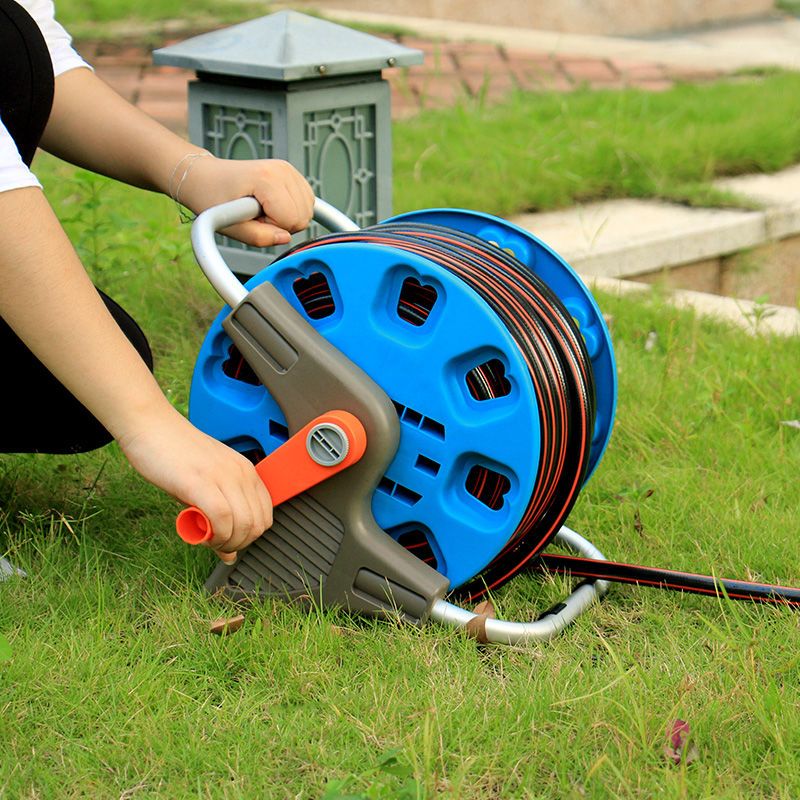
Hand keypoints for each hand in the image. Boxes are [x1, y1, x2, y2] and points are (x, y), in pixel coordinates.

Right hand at [117, 406, 272, 561]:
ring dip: (226, 542)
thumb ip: (221, 517)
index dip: (249, 537)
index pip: (266, 515)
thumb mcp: (205, 486)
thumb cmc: (176, 456)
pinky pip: (222, 517)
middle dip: (238, 544)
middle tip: (216, 543)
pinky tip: (199, 533)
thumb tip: (230, 554)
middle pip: (257, 525)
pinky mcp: (200, 481)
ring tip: (206, 538)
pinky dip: (214, 534)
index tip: (229, 540)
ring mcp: (222, 476)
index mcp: (246, 471)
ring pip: (243, 524)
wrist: (152, 427)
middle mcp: (241, 473)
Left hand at [177, 156, 314, 247]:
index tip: (253, 219)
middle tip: (256, 215)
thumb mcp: (230, 226)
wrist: (205, 177)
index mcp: (267, 179)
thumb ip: (260, 237)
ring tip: (262, 208)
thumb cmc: (212, 197)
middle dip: (282, 223)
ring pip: (308, 209)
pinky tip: (272, 204)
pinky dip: (292, 208)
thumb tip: (285, 238)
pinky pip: (307, 201)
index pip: (293, 219)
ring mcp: (288, 168)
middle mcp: (282, 169)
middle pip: (304, 215)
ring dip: (287, 216)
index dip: (273, 227)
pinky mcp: (291, 172)